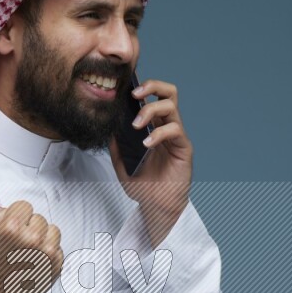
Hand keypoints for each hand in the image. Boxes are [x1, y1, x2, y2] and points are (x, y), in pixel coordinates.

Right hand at [0, 200, 63, 292]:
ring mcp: (47, 254)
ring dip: (43, 238)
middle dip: (29, 227)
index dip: (16, 216)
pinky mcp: (57, 266)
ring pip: (53, 230)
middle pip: (39, 218)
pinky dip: (49, 253)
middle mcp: (32, 239)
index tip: (10, 230)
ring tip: (29, 251)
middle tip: (17, 245)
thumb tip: (20, 211)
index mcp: (12, 227)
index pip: (24, 206)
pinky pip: (59, 248)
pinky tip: (36, 262)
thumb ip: (0, 212)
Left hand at [109, 78, 192, 247]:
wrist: (156, 206)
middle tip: (134, 94)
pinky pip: (175, 130)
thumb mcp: (121, 163)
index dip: (142, 88)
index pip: (152, 97)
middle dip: (152, 86)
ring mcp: (176, 136)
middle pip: (167, 92)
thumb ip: (116, 144)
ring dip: (151, 110)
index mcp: (153, 126)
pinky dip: (158, 133)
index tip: (124, 90)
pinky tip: (146, 144)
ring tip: (137, 125)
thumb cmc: (143, 186)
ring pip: (171, 105)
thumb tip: (107, 125)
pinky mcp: (184, 147)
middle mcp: (166, 126)